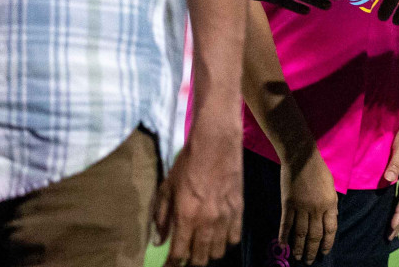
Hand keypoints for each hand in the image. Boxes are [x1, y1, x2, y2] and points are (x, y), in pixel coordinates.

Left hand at [150, 114, 241, 265]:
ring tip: (202, 246)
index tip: (168, 266)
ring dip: (208, 252)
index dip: (172, 264)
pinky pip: (234, 237)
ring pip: (217, 251)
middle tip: (185, 255)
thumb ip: (162, 217)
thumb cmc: (187, 164)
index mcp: (185, 217)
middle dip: (190, 261)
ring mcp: (225, 217)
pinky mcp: (239, 209)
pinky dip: (226, 241)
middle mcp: (206, 222)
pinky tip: (219, 236)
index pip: (178, 254)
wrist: (216, 143)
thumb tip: (159, 240)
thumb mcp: (167, 188)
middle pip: (200, 258)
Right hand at [279, 149, 337, 264]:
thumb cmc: (318, 170)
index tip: (324, 251)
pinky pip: (286, 224)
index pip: (330, 229)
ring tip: (298, 258)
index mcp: (330, 203)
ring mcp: (301, 207)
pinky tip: (283, 245)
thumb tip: (331, 218)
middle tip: (310, 261)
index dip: (327, 242)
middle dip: (312, 250)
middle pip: (315, 235)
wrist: (301, 158)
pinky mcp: (288, 204)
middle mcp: (317, 208)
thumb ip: (331, 203)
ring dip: (299, 247)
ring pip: (300, 233)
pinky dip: (284, 236)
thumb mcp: (331, 186)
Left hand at [383, 118, 398, 239]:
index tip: (392, 226)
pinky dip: (395, 205)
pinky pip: (398, 194)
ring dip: (397, 216)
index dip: (398, 214)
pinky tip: (390, 211)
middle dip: (398, 221)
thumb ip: (394, 164)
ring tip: (391, 230)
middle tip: (390, 236)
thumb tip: (388, 180)